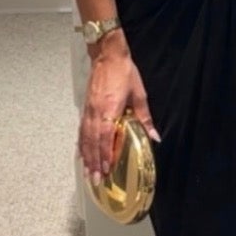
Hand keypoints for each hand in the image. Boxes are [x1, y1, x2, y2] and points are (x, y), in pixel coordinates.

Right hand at [80, 50, 159, 183]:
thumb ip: (145, 117)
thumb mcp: (139, 94)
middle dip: (95, 162)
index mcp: (110, 110)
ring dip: (87, 157)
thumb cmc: (123, 73)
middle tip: (96, 179)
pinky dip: (81, 144)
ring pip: (85, 138)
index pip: (105, 137)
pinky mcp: (86, 108)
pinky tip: (81, 154)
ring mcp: (89, 111)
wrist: (107, 56)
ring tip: (88, 172)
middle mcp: (96, 113)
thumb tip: (154, 136)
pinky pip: (82, 130)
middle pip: (93, 142)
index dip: (105, 155)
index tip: (107, 169)